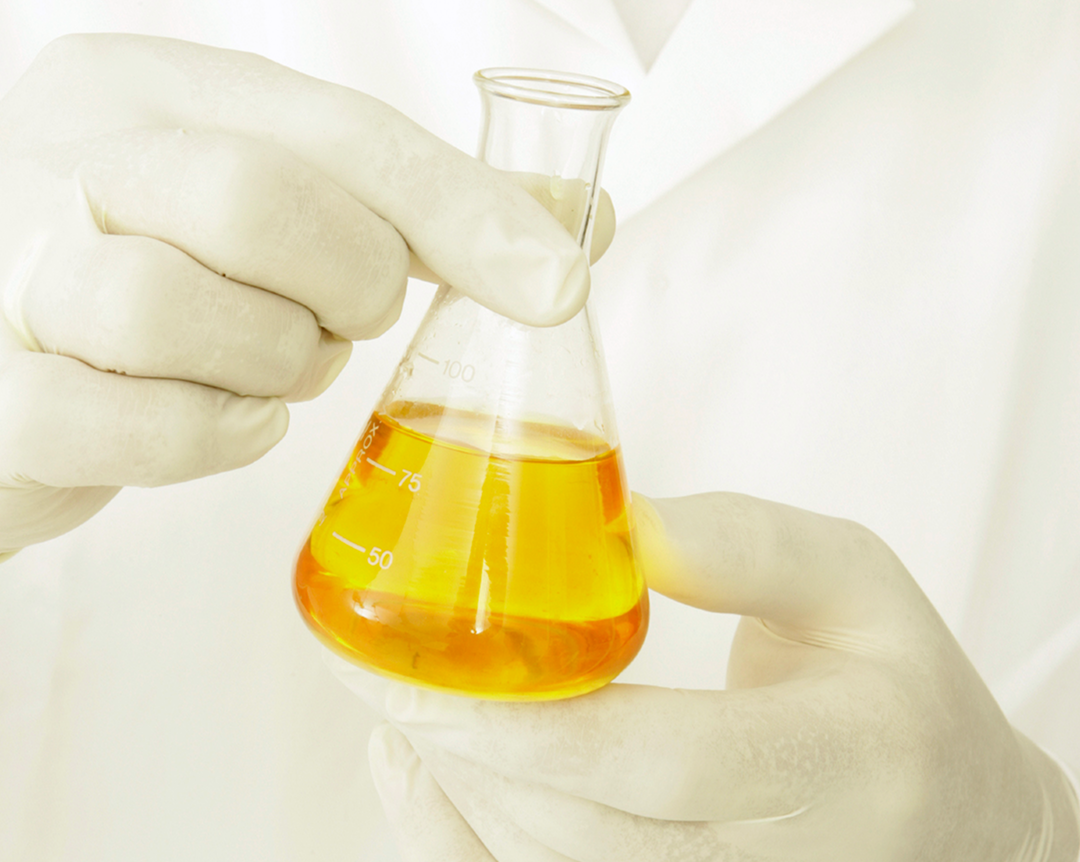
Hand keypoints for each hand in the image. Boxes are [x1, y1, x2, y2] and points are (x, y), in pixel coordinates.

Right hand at [0, 34, 596, 557]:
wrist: (16, 374)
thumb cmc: (167, 287)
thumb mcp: (272, 215)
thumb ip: (415, 210)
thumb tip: (578, 221)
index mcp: (144, 89)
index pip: (341, 130)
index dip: (464, 210)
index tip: (558, 282)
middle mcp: (61, 156)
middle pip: (259, 200)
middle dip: (347, 283)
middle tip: (346, 317)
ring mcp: (9, 274)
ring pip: (177, 306)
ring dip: (273, 361)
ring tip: (268, 363)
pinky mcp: (0, 395)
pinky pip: (136, 421)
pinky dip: (212, 434)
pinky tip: (226, 418)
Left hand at [334, 492, 1079, 860]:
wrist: (945, 812)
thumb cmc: (894, 681)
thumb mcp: (852, 578)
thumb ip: (741, 545)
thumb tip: (613, 521)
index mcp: (835, 764)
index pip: (659, 765)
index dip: (528, 724)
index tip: (422, 664)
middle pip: (579, 835)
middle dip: (460, 752)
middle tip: (372, 664)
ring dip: (450, 794)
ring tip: (391, 700)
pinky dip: (457, 842)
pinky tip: (416, 769)